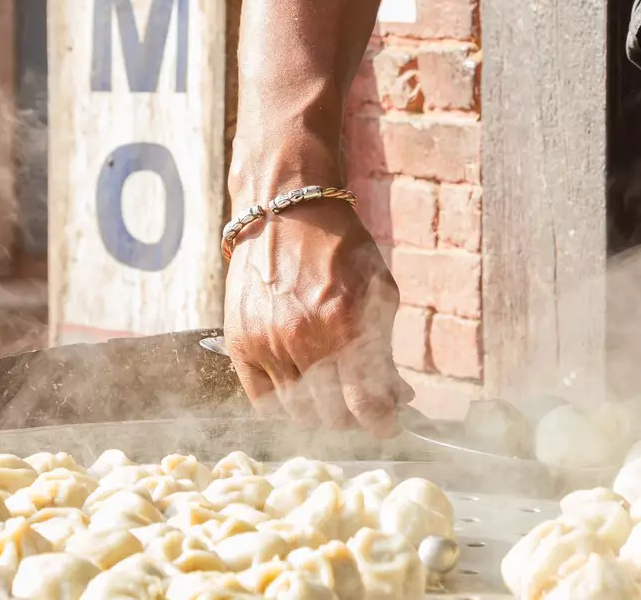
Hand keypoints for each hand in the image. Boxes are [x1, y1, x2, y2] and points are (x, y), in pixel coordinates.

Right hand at [222, 197, 412, 434]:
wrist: (287, 215)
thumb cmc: (341, 251)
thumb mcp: (379, 292)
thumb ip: (386, 349)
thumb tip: (399, 397)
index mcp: (346, 328)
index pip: (366, 406)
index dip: (382, 424)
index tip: (388, 425)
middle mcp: (304, 342)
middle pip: (332, 417)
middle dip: (354, 417)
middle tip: (361, 404)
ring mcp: (268, 346)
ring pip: (298, 413)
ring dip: (320, 412)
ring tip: (332, 393)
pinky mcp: (240, 346)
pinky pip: (263, 401)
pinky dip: (285, 403)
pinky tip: (301, 388)